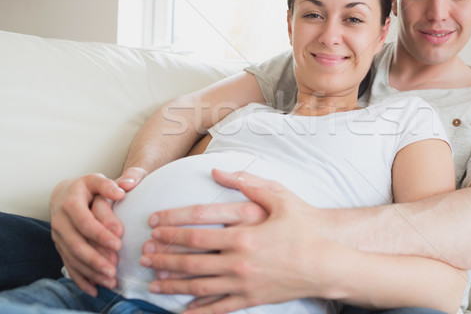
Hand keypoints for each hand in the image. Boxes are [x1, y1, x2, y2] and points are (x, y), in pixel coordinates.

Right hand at [49, 167, 145, 294]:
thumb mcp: (97, 180)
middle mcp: (60, 221)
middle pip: (77, 244)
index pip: (86, 221)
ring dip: (91, 271)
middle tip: (114, 269)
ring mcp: (58, 236)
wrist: (63, 194)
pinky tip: (95, 289)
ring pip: (73, 258)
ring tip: (110, 280)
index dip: (101, 234)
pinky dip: (81, 279)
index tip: (118, 244)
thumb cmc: (87, 187)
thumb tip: (124, 189)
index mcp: (71, 203)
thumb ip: (110, 184)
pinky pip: (69, 265)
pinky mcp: (60, 247)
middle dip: (95, 258)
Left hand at [141, 169, 327, 313]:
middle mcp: (238, 260)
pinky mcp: (251, 298)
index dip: (171, 228)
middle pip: (190, 260)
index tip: (153, 227)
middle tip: (144, 256)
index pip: (196, 231)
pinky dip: (198, 310)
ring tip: (153, 283)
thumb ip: (247, 184)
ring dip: (173, 284)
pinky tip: (183, 309)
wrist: (326, 264)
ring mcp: (243, 282)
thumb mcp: (279, 199)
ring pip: (199, 286)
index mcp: (243, 234)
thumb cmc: (303, 228)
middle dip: (164, 258)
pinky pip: (219, 307)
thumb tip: (217, 171)